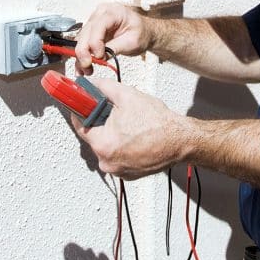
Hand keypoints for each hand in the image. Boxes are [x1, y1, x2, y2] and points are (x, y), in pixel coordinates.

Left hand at [71, 78, 188, 179]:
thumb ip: (104, 87)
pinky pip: (118, 157)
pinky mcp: (129, 175)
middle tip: (113, 112)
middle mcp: (107, 162)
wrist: (180, 140)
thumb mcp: (127, 95)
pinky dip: (122, 147)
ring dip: (112, 135)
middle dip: (100, 122)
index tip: (83, 104)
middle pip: (94, 137)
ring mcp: (118, 171)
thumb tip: (92, 84)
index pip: (79, 125)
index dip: (81, 111)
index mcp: (102, 144)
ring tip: (129, 124)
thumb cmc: (157, 122)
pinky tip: (134, 136)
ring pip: (107, 147)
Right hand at [74, 3, 151, 74]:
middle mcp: (100, 14)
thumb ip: (115, 47)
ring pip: (81, 39)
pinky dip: (82, 56)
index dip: (95, 42)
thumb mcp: (133, 41)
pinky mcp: (91, 31)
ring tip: (87, 69)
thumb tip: (100, 57)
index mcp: (113, 11)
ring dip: (81, 56)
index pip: (98, 26)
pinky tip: (83, 66)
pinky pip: (82, 43)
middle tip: (88, 66)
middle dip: (84, 52)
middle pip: (85, 33)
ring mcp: (94, 22)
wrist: (143, 32)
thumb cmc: (141, 32)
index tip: (99, 56)